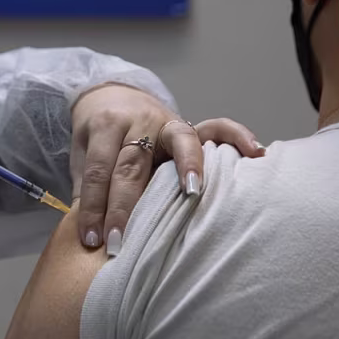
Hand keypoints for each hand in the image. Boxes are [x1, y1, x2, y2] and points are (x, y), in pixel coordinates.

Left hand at [70, 84, 262, 250]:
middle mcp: (140, 120)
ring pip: (180, 142)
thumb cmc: (98, 135)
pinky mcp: (191, 126)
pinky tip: (255, 152)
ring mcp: (169, 122)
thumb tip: (92, 232)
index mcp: (107, 125)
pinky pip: (218, 126)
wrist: (113, 95)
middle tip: (118, 242)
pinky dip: (237, 136)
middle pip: (133, 165)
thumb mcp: (83, 152)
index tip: (92, 239)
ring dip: (187, 168)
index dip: (94, 206)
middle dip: (125, 207)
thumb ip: (89, 184)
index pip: (100, 170)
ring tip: (192, 194)